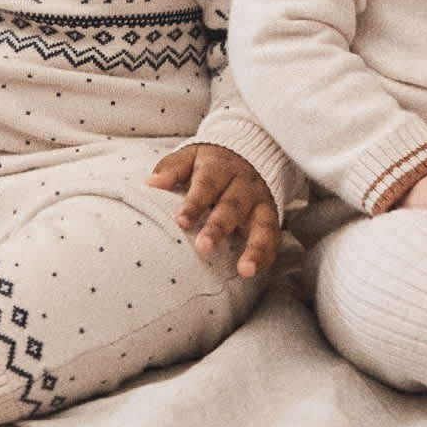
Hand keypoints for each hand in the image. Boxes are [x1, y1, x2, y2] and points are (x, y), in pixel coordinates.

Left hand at [147, 143, 280, 278]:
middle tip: (204, 247)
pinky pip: (273, 238)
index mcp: (219, 168)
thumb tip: (153, 182)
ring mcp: (259, 203)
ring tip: (246, 270)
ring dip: (254, 247)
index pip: (206, 185)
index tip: (181, 222)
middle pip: (232, 206)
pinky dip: (266, 255)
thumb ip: (172, 168)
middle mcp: (243, 185)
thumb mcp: (190, 157)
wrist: (249, 154)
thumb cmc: (210, 164)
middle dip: (219, 227)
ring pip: (261, 224)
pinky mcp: (271, 218)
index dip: (194, 203)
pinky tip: (256, 272)